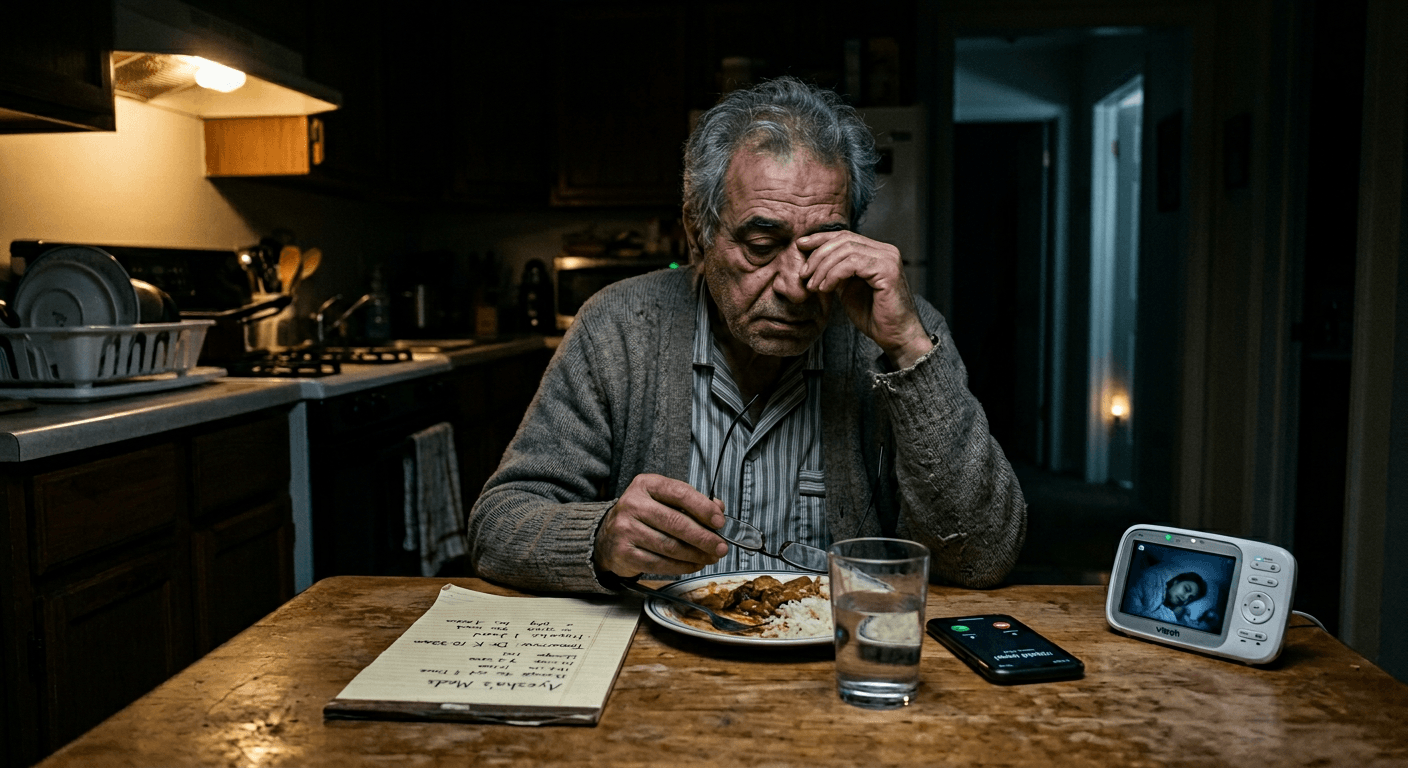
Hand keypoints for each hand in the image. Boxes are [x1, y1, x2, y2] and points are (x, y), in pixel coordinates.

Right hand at [594, 473, 728, 577]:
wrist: (607, 536)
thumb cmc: (643, 516)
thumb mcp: (663, 500)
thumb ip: (690, 502)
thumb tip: (718, 509)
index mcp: (646, 485)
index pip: (679, 493)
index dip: (703, 508)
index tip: (719, 522)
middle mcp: (633, 504)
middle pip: (676, 522)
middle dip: (704, 537)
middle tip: (721, 547)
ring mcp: (626, 529)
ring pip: (670, 546)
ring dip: (696, 555)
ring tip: (710, 557)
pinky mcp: (624, 553)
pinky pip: (659, 563)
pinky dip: (681, 566)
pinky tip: (693, 564)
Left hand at [797, 230, 932, 367]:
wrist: (895, 336)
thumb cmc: (873, 316)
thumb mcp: (848, 288)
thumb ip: (836, 271)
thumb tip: (813, 259)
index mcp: (877, 252)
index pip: (845, 236)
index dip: (820, 239)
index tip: (800, 246)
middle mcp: (886, 250)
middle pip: (843, 239)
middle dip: (818, 255)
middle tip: (804, 274)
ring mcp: (888, 259)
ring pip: (846, 250)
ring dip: (823, 268)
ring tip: (813, 286)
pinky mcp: (888, 270)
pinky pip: (852, 264)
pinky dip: (833, 275)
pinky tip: (825, 288)